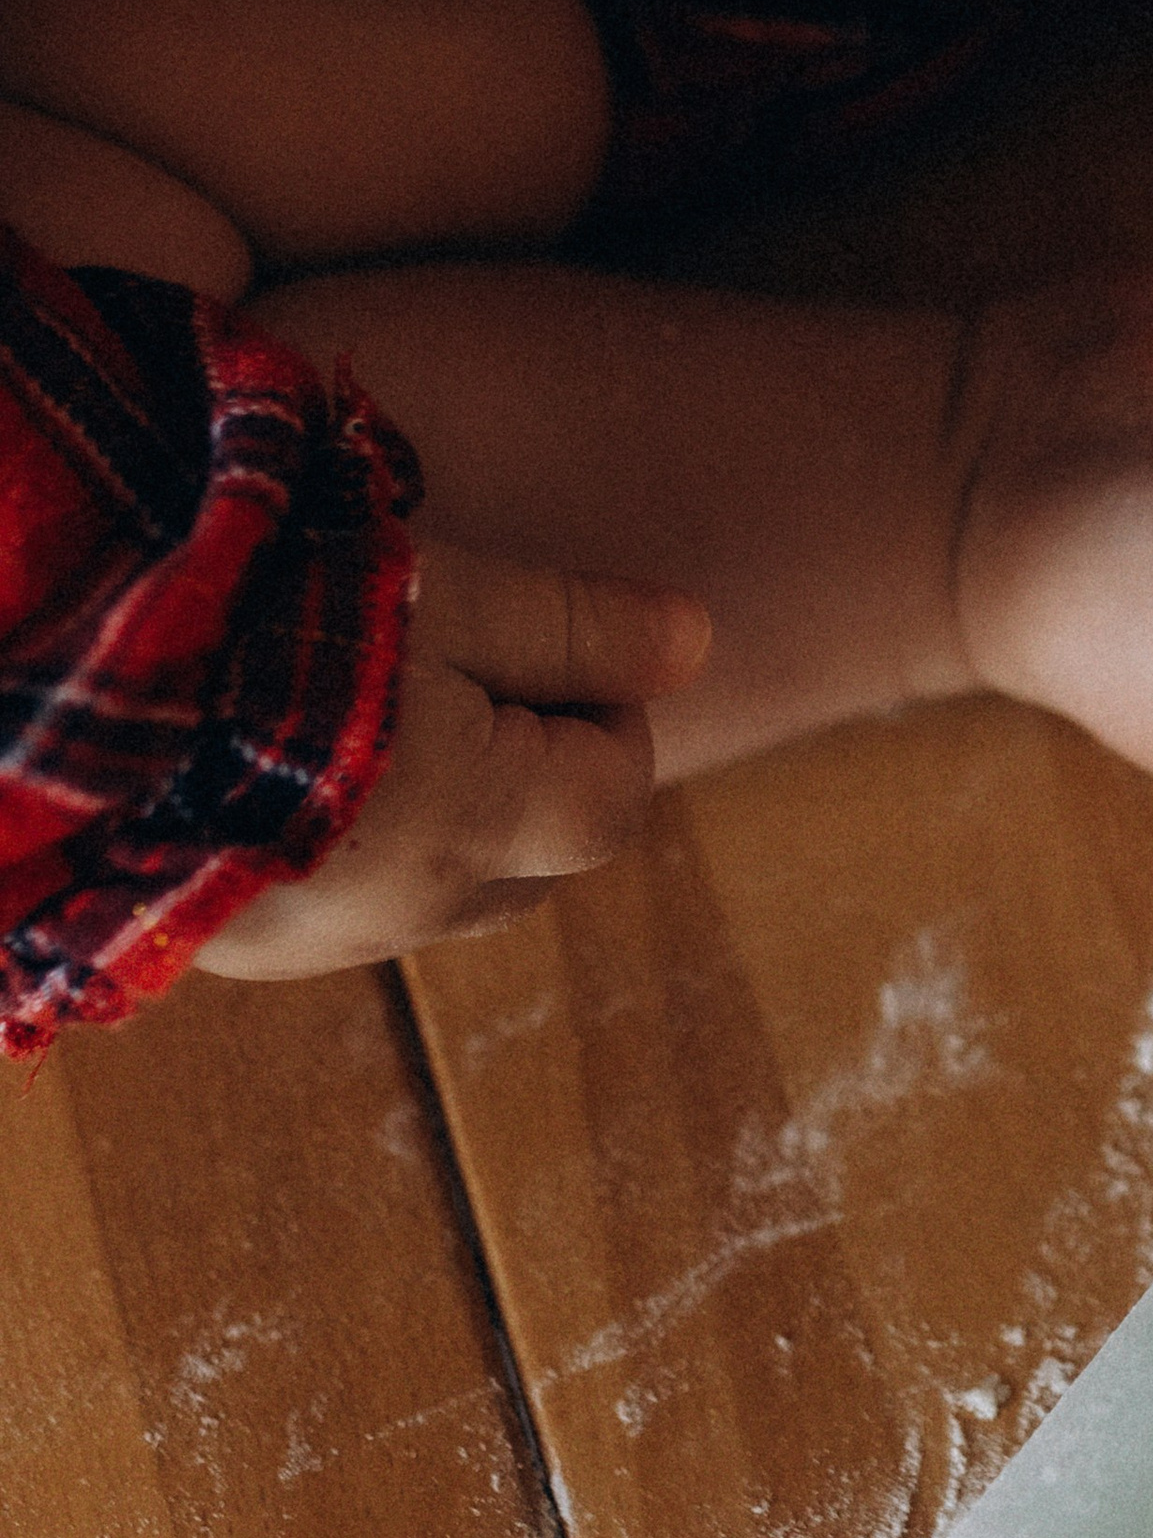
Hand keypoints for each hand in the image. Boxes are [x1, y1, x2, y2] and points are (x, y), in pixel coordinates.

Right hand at [195, 536, 711, 981]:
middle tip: (455, 657)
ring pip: (442, 881)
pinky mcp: (236, 946)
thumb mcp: (443, 592)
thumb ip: (575, 626)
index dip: (603, 706)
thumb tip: (699, 640)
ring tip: (364, 695)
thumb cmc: (270, 630)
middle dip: (535, 759)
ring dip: (442, 798)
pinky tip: (289, 756)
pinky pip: (344, 899)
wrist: (69, 705)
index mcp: (483, 831)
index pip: (618, 794)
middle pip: (541, 852)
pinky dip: (353, 834)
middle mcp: (411, 914)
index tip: (535, 638)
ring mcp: (315, 944)